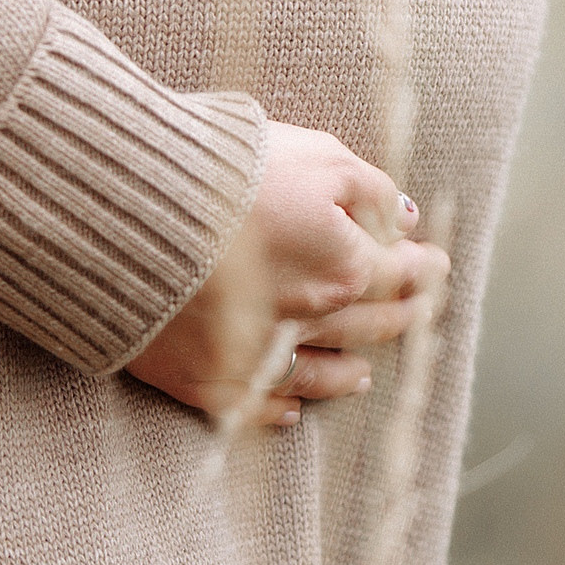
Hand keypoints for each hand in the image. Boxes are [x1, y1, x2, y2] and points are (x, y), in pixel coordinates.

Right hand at [125, 122, 446, 426]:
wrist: (128, 214)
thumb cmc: (225, 169)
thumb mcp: (313, 155)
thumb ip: (368, 189)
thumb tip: (404, 218)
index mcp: (344, 266)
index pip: (401, 272)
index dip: (423, 267)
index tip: (436, 262)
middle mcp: (311, 321)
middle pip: (369, 325)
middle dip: (400, 316)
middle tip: (417, 312)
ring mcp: (259, 358)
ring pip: (321, 375)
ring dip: (349, 372)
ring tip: (365, 373)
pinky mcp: (207, 382)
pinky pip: (257, 407)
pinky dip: (283, 408)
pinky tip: (294, 409)